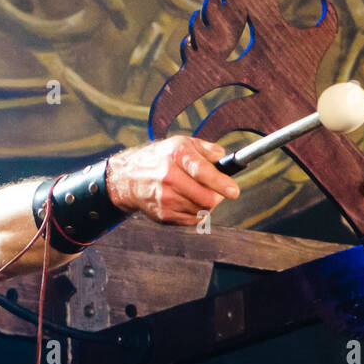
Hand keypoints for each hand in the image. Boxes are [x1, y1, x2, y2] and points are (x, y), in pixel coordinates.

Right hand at [105, 136, 239, 224]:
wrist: (130, 178)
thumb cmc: (161, 158)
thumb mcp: (182, 143)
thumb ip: (206, 149)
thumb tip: (223, 158)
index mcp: (176, 155)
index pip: (203, 172)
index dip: (221, 183)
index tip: (234, 191)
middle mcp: (169, 177)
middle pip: (206, 198)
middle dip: (217, 197)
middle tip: (217, 192)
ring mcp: (165, 199)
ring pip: (201, 210)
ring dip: (206, 205)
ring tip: (197, 193)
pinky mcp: (164, 216)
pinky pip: (192, 220)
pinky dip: (196, 212)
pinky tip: (188, 201)